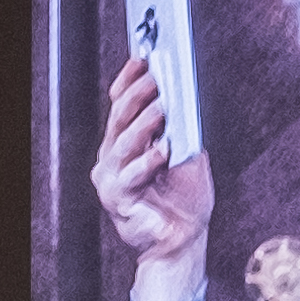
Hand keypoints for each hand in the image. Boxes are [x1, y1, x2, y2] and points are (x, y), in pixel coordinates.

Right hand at [93, 53, 214, 300]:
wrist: (181, 242)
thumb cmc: (183, 201)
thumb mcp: (188, 158)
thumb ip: (182, 132)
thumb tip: (184, 99)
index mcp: (126, 143)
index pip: (121, 104)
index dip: (130, 80)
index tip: (144, 58)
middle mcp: (113, 157)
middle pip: (120, 118)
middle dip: (137, 94)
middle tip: (154, 77)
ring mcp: (112, 178)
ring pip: (123, 143)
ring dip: (143, 123)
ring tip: (160, 107)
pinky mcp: (117, 199)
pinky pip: (130, 175)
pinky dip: (147, 161)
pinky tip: (162, 150)